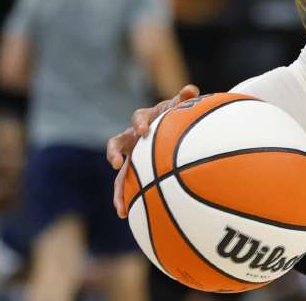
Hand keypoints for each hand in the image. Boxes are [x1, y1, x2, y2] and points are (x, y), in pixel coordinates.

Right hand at [107, 84, 199, 217]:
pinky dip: (125, 198)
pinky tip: (126, 215)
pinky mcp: (134, 170)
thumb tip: (190, 89)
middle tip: (116, 164)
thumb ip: (184, 98)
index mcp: (145, 119)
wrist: (172, 124)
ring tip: (119, 205)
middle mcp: (133, 138)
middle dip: (114, 153)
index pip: (138, 117)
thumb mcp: (181, 106)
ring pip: (119, 171)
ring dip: (117, 187)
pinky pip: (127, 184)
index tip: (144, 130)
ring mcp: (132, 155)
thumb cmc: (177, 114)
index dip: (140, 122)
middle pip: (117, 143)